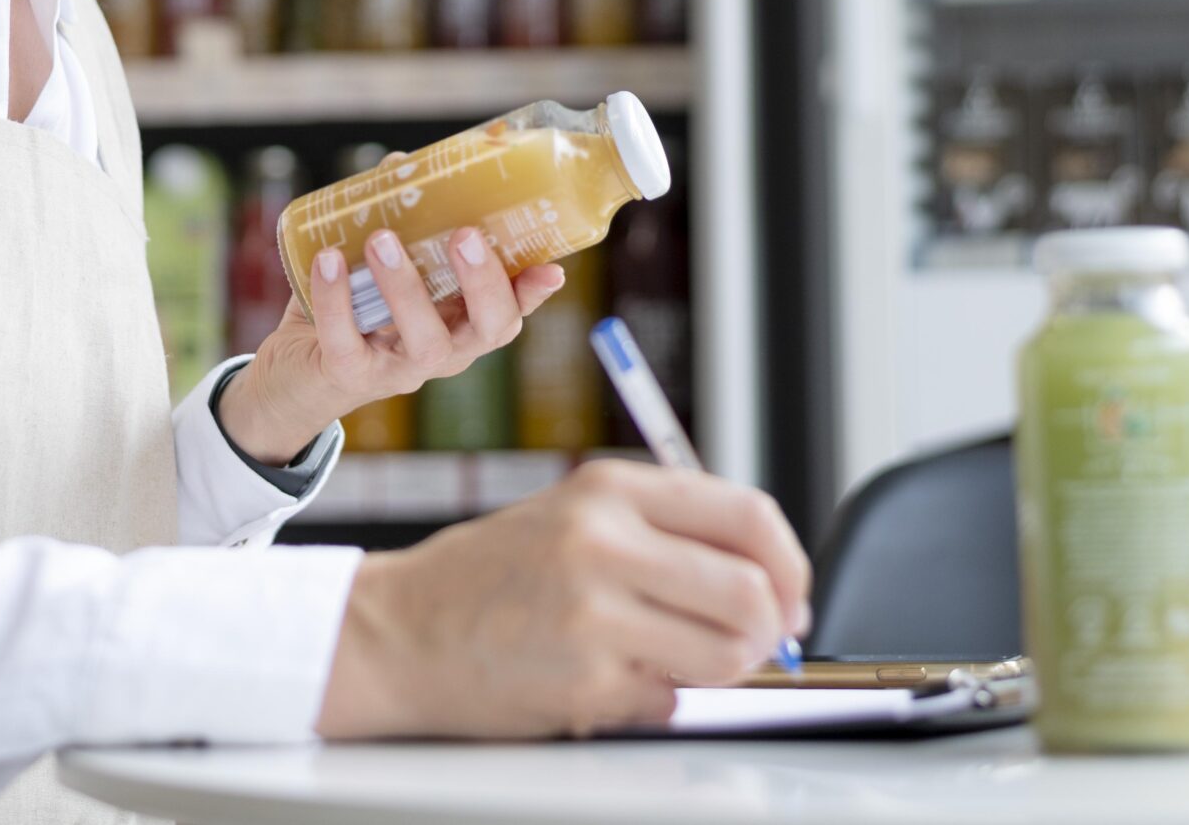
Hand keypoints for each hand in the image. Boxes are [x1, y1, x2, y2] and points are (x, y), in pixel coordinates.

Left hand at [218, 221, 567, 465]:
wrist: (294, 374)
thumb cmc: (352, 310)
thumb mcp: (383, 269)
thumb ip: (399, 222)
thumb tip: (400, 163)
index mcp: (461, 322)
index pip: (511, 310)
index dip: (533, 292)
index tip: (551, 268)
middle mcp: (444, 351)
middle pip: (489, 329)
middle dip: (483, 283)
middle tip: (465, 235)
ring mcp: (400, 369)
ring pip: (424, 341)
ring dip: (406, 287)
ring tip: (382, 239)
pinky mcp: (348, 375)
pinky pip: (347, 341)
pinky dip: (337, 299)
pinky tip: (328, 259)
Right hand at [315, 459, 814, 738]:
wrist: (398, 630)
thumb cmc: (494, 578)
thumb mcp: (577, 518)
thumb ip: (667, 534)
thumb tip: (772, 586)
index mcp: (610, 488)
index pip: (749, 515)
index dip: (791, 565)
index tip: (790, 598)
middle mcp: (603, 541)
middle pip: (752, 592)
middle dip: (768, 632)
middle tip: (750, 645)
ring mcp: (593, 613)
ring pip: (727, 655)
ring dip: (720, 671)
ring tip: (672, 662)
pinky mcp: (583, 680)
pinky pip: (670, 701)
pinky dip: (657, 700)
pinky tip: (607, 680)